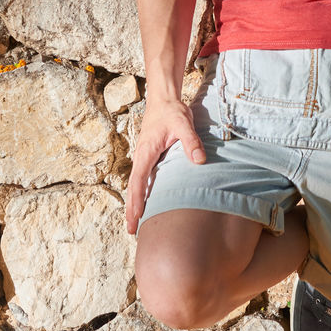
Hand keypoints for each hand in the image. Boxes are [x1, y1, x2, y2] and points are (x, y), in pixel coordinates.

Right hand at [124, 96, 205, 234]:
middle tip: (131, 231)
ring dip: (135, 202)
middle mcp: (141, 157)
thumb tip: (199, 161)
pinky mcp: (149, 156)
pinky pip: (142, 178)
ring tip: (135, 222)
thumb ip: (191, 142)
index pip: (138, 181)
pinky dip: (140, 192)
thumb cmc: (172, 111)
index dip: (136, 201)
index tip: (134, 218)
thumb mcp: (183, 123)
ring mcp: (144, 157)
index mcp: (146, 152)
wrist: (164, 99)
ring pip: (137, 184)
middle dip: (131, 209)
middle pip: (134, 187)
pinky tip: (145, 201)